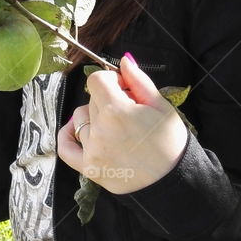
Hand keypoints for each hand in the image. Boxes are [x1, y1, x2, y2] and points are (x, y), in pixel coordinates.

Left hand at [57, 55, 188, 195]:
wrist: (174, 181)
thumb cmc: (170, 142)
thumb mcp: (160, 106)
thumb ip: (138, 80)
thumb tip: (124, 60)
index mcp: (117, 111)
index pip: (97, 80)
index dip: (112, 80)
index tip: (124, 89)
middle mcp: (100, 131)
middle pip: (91, 100)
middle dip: (108, 100)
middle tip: (129, 112)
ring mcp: (92, 151)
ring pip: (81, 119)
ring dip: (95, 117)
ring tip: (116, 127)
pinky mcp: (89, 168)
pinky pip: (66, 147)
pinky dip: (68, 135)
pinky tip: (78, 128)